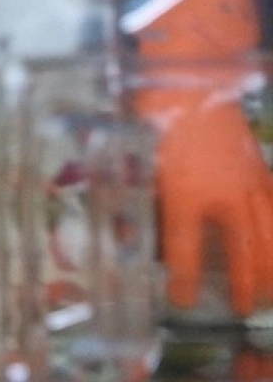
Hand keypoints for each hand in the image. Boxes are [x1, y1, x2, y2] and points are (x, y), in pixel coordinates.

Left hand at [130, 0, 272, 317]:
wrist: (194, 72)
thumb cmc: (155, 113)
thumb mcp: (134, 156)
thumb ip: (135, 198)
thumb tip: (124, 235)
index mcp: (186, 191)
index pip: (185, 247)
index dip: (183, 278)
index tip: (181, 301)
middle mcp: (224, 191)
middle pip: (240, 248)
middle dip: (241, 281)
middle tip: (239, 309)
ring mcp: (248, 178)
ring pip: (270, 231)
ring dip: (271, 264)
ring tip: (270, 291)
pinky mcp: (260, 165)